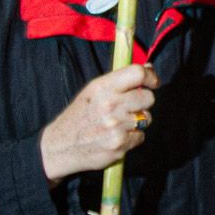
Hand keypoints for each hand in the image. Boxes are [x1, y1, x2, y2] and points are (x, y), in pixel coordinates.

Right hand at [38, 64, 157, 183]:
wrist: (61, 146)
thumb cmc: (80, 116)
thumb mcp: (93, 91)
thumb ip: (120, 80)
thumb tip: (148, 68)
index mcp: (103, 87)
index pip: (137, 73)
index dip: (150, 76)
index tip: (153, 82)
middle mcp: (110, 105)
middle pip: (148, 97)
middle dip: (143, 102)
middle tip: (129, 107)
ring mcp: (116, 126)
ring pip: (146, 118)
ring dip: (137, 122)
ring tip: (118, 123)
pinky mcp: (120, 144)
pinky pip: (141, 136)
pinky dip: (132, 138)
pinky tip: (116, 136)